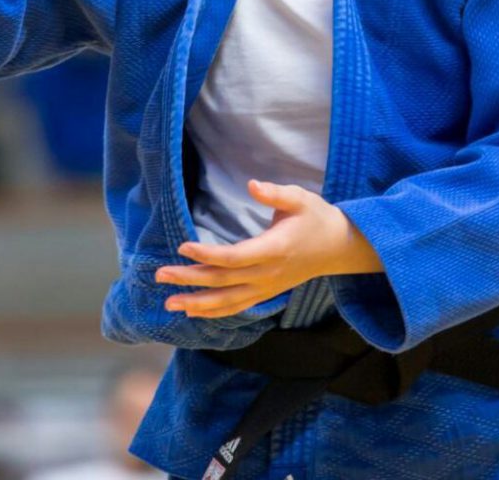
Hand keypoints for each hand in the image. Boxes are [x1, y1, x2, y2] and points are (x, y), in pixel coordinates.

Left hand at [155, 180, 382, 318]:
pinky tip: (193, 312)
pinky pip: (237, 307)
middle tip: (160, 274)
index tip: (183, 247)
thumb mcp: (300, 198)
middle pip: (223, 281)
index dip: (207, 255)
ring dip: (197, 303)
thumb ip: (275, 193)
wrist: (338, 248)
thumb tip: (252, 185)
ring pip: (227, 301)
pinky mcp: (266, 293)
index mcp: (274, 249)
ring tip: (168, 303)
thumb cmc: (316, 218)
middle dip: (190, 279)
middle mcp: (268, 274)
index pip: (234, 257)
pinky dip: (214, 312)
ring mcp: (266, 288)